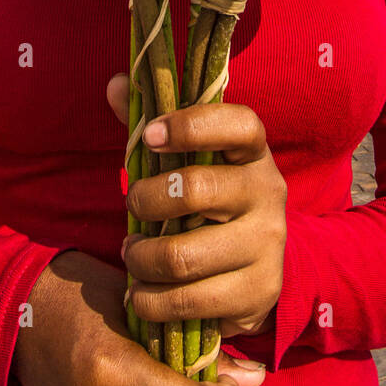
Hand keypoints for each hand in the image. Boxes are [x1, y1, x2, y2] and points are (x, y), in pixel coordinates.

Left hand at [107, 74, 287, 338]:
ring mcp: (267, 246)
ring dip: (140, 258)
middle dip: (145, 201)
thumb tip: (117, 84)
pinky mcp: (258, 293)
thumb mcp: (188, 164)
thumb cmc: (208, 204)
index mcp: (253, 155)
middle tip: (132, 207)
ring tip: (133, 255)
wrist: (254, 271)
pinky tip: (143, 291)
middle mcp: (268, 195)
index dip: (193, 124)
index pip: (239, 125)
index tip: (151, 135)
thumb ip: (153, 125)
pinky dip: (149, 299)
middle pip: (195, 191)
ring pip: (182, 256)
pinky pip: (186, 301)